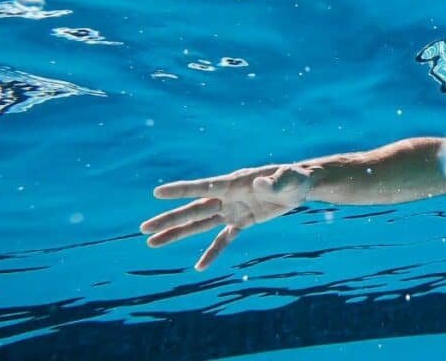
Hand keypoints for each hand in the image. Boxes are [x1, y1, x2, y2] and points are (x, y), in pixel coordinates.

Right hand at [140, 164, 314, 270]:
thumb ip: (274, 183)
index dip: (181, 191)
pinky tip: (199, 267)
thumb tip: (260, 185)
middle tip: (144, 229)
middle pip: (193, 210)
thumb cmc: (294, 178)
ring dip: (177, 234)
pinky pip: (223, 239)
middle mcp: (228, 197)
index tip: (157, 193)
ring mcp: (233, 210)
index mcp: (234, 183)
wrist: (301, 186)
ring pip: (200, 224)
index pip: (203, 188)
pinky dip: (212, 252)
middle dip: (169, 220)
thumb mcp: (288, 180)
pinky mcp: (243, 222)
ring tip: (153, 243)